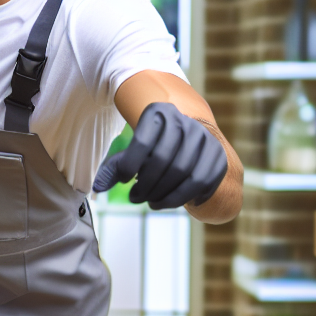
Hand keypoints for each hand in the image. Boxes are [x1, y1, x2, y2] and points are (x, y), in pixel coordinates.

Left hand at [93, 102, 227, 208]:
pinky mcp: (217, 157)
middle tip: (135, 198)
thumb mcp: (134, 154)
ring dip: (162, 194)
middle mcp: (185, 122)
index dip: (130, 165)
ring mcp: (204, 139)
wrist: (191, 149)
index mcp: (159, 113)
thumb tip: (97, 187)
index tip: (125, 180)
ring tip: (149, 202)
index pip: (142, 141)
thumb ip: (115, 168)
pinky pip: (198, 183)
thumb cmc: (154, 152)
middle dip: (146, 185)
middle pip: (162, 159)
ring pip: (182, 172)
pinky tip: (166, 202)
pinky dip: (180, 198)